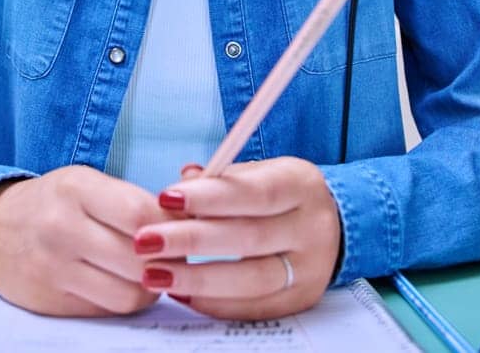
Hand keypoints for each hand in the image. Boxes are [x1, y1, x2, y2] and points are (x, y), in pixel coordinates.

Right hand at [0, 165, 174, 316]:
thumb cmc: (52, 202)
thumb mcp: (86, 183)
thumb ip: (132, 201)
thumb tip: (188, 223)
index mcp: (76, 189)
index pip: (141, 214)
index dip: (172, 227)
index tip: (184, 229)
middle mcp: (62, 228)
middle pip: (140, 260)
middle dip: (167, 261)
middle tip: (175, 256)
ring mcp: (54, 269)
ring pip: (129, 294)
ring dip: (150, 288)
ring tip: (150, 273)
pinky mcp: (51, 302)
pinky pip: (107, 310)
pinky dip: (123, 299)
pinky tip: (121, 283)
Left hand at [132, 157, 342, 319]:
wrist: (333, 224)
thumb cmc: (280, 193)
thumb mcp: (260, 172)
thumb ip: (222, 177)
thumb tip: (182, 181)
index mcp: (300, 185)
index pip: (254, 192)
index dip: (209, 197)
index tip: (164, 198)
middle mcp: (311, 228)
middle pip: (249, 238)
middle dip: (191, 241)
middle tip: (146, 242)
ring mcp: (310, 269)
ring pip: (251, 280)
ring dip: (197, 279)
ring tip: (154, 275)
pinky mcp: (301, 300)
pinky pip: (253, 308)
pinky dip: (214, 303)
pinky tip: (181, 293)